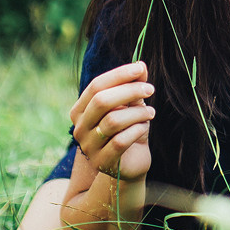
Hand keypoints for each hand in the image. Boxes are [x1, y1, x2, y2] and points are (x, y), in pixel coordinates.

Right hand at [69, 61, 154, 181]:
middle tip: (150, 89)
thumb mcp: (131, 105)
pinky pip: (121, 141)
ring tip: (150, 112)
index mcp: (80, 110)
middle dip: (129, 91)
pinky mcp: (102, 162)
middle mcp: (79, 128)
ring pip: (113, 121)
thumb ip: (133, 86)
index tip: (140, 69)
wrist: (132, 162)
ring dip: (137, 113)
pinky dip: (136, 130)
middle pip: (102, 101)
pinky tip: (144, 128)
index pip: (96, 86)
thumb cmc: (129, 129)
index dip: (118, 75)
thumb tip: (141, 66)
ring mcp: (88, 147)